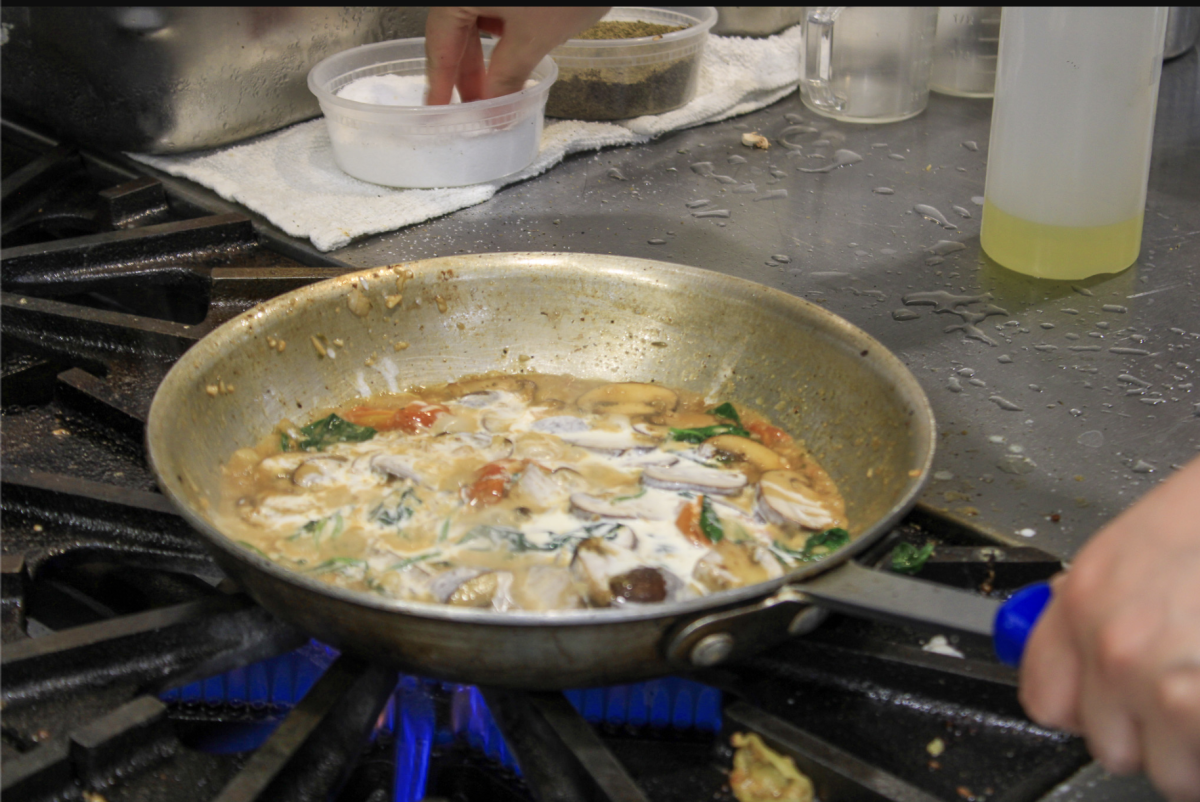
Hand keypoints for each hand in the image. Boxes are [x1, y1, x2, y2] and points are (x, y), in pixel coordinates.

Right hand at [425, 7, 609, 103]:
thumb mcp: (533, 39)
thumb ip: (507, 76)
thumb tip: (494, 108)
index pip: (440, 44)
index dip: (439, 83)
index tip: (437, 112)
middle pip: (457, 34)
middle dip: (468, 74)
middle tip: (474, 111)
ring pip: (478, 23)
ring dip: (488, 59)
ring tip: (497, 92)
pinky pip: (498, 12)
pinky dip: (503, 38)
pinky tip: (514, 59)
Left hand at [1020, 456, 1199, 800]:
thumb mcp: (1126, 553)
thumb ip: (1091, 606)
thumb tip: (1079, 643)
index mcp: (1081, 604)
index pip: (1045, 700)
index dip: (1081, 710)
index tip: (1105, 707)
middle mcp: (1114, 649)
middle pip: (1109, 746)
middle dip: (1148, 734)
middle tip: (1176, 701)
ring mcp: (1167, 687)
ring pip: (1170, 770)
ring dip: (1193, 748)